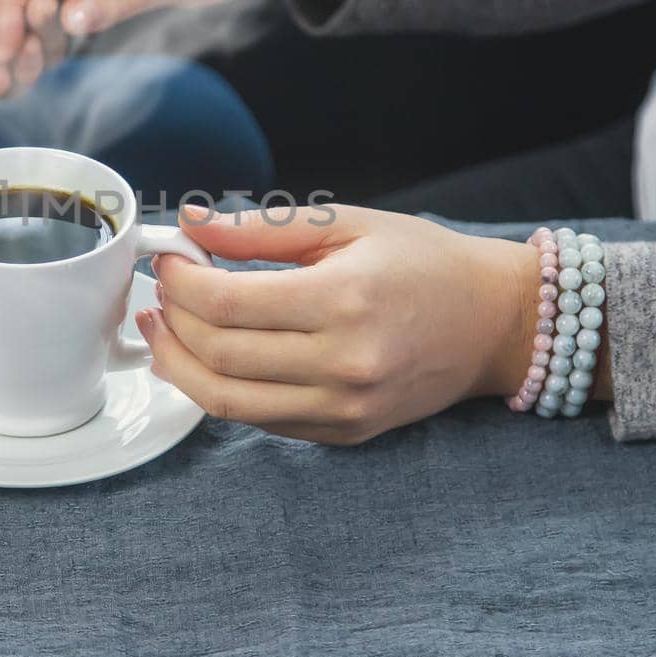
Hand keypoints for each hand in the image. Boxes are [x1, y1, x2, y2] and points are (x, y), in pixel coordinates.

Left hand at [139, 205, 544, 444]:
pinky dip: (220, 391)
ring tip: (162, 331)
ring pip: (226, 401)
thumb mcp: (348, 225)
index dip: (180, 282)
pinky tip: (206, 359)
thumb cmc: (424, 263)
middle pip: (217, 352)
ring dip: (179, 365)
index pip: (225, 303)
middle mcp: (343, 362)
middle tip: (161, 292)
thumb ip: (263, 230)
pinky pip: (260, 420)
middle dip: (172, 319)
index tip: (170, 260)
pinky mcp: (344, 433)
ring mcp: (344, 406)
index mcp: (343, 299)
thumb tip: (193, 223)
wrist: (494, 322)